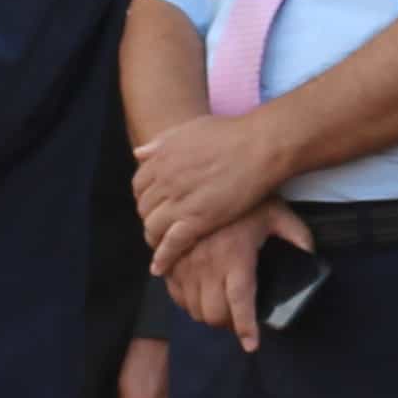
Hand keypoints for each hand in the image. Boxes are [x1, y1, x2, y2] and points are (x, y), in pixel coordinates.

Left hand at [134, 107, 293, 261]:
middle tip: (161, 226)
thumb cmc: (231, 134)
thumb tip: (139, 154)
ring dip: (154, 238)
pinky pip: (172, 243)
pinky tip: (160, 268)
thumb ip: (162, 142)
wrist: (258, 146)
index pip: (139, 185)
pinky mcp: (198, 220)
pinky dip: (164, 257)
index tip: (155, 204)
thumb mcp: (190, 129)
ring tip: (162, 246)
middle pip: (144, 208)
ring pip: (153, 227)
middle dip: (150, 218)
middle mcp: (165, 180)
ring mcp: (180, 201)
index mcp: (162, 159)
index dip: (145, 197)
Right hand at [162, 208, 307, 351]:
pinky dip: (187, 303)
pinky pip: (175, 294)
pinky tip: (199, 297)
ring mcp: (186, 264)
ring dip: (207, 316)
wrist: (205, 175)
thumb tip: (311, 256)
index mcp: (236, 258)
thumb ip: (297, 235)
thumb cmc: (244, 196)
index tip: (251, 345)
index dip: (245, 328)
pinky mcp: (171, 259)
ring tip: (220, 311)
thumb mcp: (277, 212)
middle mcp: (208, 265)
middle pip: (213, 314)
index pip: (240, 303)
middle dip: (227, 325)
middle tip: (237, 322)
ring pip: (193, 309)